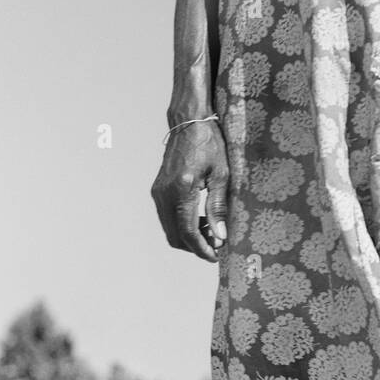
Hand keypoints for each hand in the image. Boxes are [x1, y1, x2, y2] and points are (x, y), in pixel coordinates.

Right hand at [151, 119, 228, 262]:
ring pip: (170, 229)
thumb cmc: (209, 144)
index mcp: (181, 189)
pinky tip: (200, 220)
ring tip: (211, 233)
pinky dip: (182, 225)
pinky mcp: (158, 190)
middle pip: (175, 236)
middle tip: (216, 246)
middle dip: (195, 246)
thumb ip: (218, 206)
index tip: (216, 257)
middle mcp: (164, 193)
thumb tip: (220, 235)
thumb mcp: (221, 174)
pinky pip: (167, 217)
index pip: (187, 231)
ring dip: (188, 237)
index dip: (202, 248)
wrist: (189, 123)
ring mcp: (158, 192)